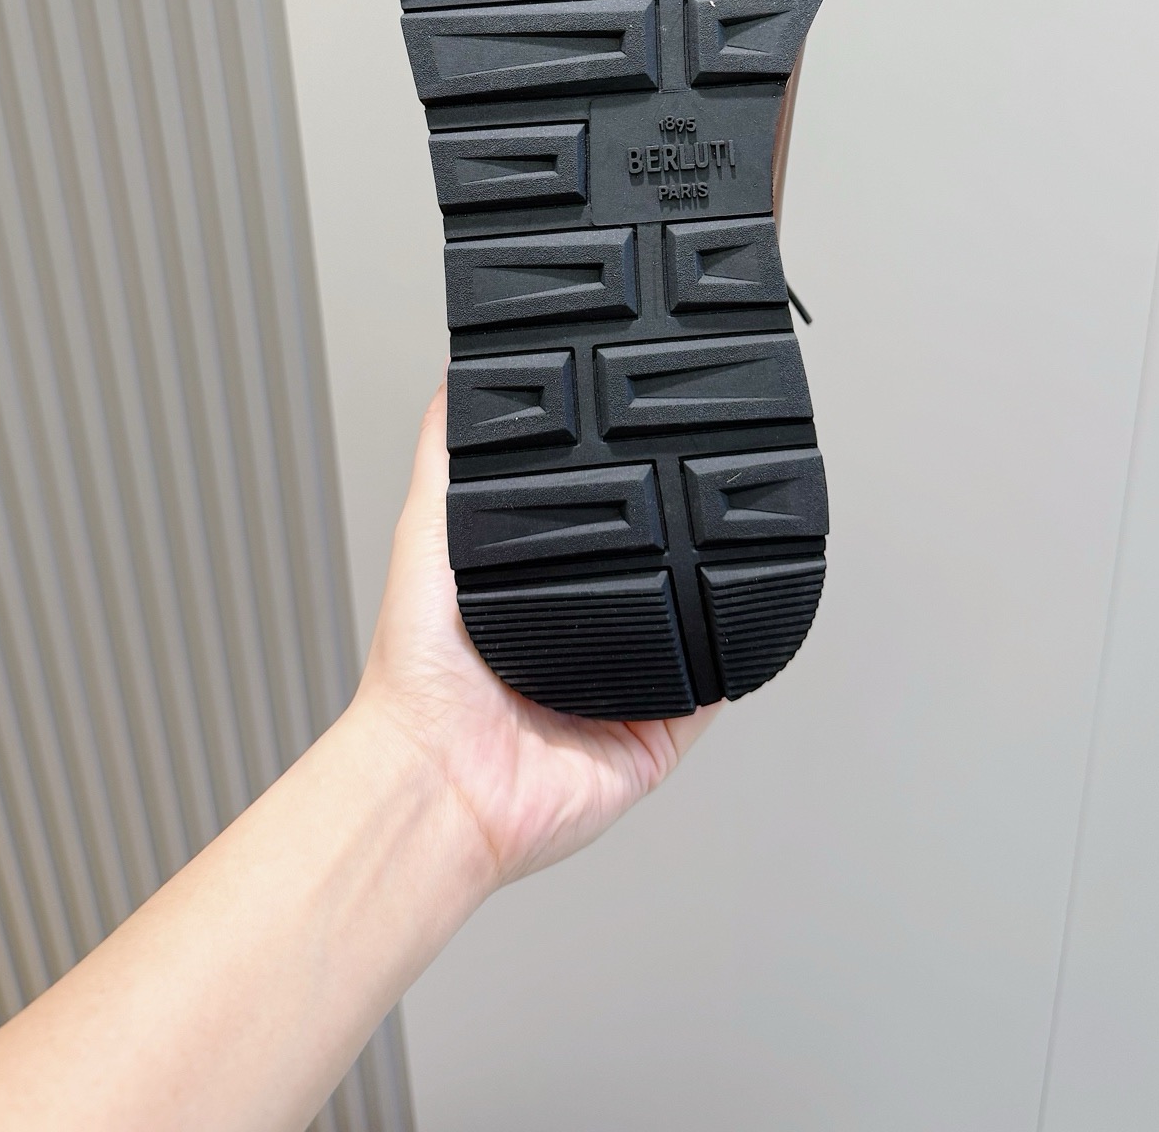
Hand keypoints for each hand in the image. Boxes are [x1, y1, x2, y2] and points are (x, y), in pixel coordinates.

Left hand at [354, 385, 719, 889]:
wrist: (441, 781)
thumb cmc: (417, 678)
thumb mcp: (425, 539)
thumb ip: (445, 460)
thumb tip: (452, 377)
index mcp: (534, 599)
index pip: (598, 532)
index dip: (626, 495)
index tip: (649, 444)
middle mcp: (583, 642)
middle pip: (652, 575)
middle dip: (679, 539)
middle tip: (704, 485)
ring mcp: (626, 691)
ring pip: (693, 629)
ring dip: (713, 594)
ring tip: (736, 539)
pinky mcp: (658, 735)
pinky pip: (713, 692)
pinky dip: (731, 659)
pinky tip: (742, 616)